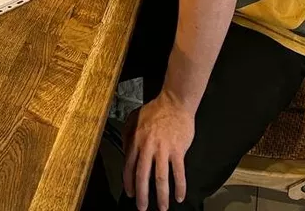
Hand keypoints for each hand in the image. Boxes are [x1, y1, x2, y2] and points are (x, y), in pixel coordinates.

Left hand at [123, 91, 194, 210]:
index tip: (131, 194)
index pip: (129, 166)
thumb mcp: (134, 118)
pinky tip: (179, 196)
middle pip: (143, 176)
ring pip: (161, 178)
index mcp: (136, 140)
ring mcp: (163, 150)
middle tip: (142, 208)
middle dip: (142, 195)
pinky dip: (179, 186)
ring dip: (162, 196)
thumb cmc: (155, 110)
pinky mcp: (178, 151)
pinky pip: (178, 173)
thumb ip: (127, 134)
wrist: (174, 103)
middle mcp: (148, 147)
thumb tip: (124, 151)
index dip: (129, 182)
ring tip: (163, 207)